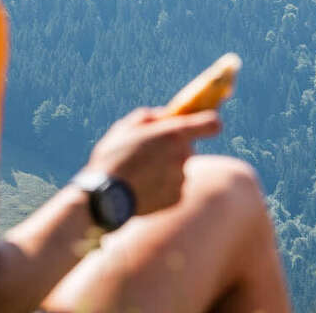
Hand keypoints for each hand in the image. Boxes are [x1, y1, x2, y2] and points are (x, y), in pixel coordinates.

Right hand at [84, 107, 221, 214]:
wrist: (104, 199)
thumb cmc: (111, 159)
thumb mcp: (125, 128)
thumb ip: (150, 117)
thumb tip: (165, 116)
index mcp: (174, 133)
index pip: (211, 123)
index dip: (208, 122)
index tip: (204, 124)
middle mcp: (183, 155)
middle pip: (187, 148)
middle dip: (172, 149)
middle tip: (148, 154)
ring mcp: (181, 178)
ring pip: (178, 168)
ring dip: (165, 169)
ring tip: (139, 174)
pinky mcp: (177, 198)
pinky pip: (174, 187)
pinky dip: (162, 187)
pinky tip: (142, 188)